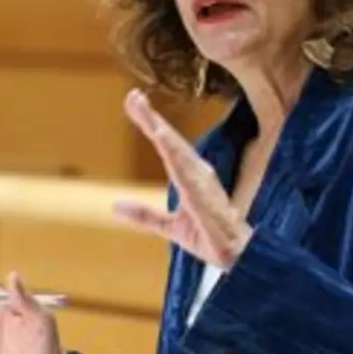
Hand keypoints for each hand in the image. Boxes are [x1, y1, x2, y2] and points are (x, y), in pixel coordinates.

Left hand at [114, 88, 252, 268]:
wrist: (236, 257)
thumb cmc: (209, 238)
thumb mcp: (169, 227)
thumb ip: (144, 216)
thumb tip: (116, 206)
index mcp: (188, 176)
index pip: (165, 144)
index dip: (150, 123)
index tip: (133, 101)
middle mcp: (195, 172)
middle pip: (169, 140)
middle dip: (151, 117)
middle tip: (132, 96)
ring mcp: (201, 181)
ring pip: (176, 149)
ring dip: (159, 129)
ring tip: (143, 110)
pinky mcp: (204, 194)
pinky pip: (185, 169)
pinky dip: (173, 152)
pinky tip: (161, 138)